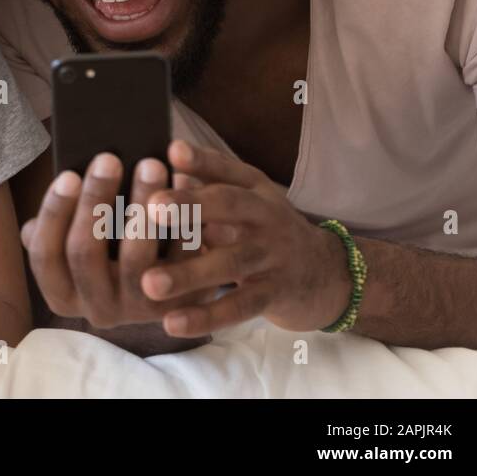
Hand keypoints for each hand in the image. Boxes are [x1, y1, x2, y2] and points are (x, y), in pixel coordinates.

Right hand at [22, 151, 230, 330]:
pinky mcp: (176, 304)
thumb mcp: (78, 241)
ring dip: (141, 208)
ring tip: (151, 166)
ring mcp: (135, 310)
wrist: (166, 287)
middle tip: (109, 159)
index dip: (53, 214)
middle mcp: (94, 309)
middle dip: (95, 201)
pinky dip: (181, 223)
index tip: (68, 174)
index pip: (45, 254)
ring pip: (134, 258)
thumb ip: (62, 221)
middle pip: (84, 252)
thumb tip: (66, 182)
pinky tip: (184, 187)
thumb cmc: (110, 249)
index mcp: (61, 294)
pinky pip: (179, 261)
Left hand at [136, 140, 351, 336]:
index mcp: (254, 190)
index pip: (227, 170)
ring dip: (189, 273)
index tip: (172, 151)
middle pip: (229, 207)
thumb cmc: (267, 230)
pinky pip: (239, 307)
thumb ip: (210, 179)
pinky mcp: (275, 294)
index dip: (201, 160)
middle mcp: (266, 216)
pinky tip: (172, 323)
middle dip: (190, 206)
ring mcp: (273, 256)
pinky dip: (206, 316)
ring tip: (149, 283)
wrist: (327, 274)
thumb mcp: (247, 199)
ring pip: (230, 263)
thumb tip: (171, 153)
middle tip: (151, 207)